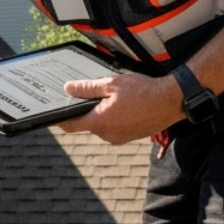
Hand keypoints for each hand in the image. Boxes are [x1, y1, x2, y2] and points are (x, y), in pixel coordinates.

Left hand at [56, 72, 182, 144]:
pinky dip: (113, 117)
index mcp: (100, 122)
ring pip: (101, 125)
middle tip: (88, 92)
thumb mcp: (111, 84)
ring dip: (101, 113)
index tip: (53, 112)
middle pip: (86, 123)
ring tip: (112, 96)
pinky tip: (122, 104)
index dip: (59, 118)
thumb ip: (87, 88)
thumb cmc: (143, 91)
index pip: (70, 125)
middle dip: (85, 110)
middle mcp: (107, 135)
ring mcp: (119, 138)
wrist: (171, 101)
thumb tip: (68, 89)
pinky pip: (113, 127)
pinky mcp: (128, 137)